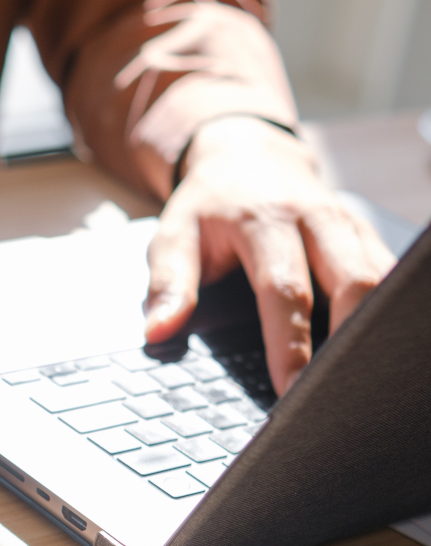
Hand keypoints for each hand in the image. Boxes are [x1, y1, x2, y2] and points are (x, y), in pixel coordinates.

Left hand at [143, 116, 396, 394]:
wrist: (246, 152)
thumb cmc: (207, 204)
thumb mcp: (173, 235)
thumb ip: (168, 284)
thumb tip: (158, 332)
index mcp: (264, 221)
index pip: (285, 289)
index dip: (290, 343)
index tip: (289, 389)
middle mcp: (316, 218)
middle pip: (353, 281)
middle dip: (348, 340)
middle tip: (332, 393)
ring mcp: (347, 225)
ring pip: (380, 277)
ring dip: (372, 327)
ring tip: (354, 378)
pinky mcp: (364, 233)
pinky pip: (387, 273)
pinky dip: (382, 310)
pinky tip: (369, 346)